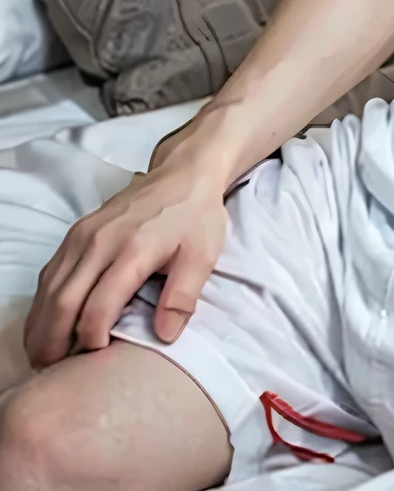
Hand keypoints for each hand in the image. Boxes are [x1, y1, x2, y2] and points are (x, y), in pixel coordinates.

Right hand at [23, 141, 229, 367]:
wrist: (184, 173)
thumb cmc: (196, 216)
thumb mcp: (203, 255)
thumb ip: (183, 297)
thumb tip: (164, 335)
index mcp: (133, 250)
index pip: (99, 306)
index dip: (91, 340)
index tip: (96, 360)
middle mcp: (100, 242)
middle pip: (63, 300)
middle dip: (54, 341)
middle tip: (53, 370)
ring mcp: (84, 234)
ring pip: (50, 287)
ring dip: (41, 325)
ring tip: (43, 355)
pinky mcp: (76, 230)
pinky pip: (50, 271)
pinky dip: (42, 301)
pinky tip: (44, 322)